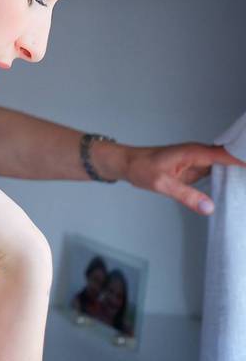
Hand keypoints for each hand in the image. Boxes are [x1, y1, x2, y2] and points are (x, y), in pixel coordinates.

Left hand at [117, 142, 245, 214]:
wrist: (127, 164)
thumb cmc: (141, 168)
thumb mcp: (161, 184)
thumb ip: (185, 195)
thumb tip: (209, 208)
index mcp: (195, 152)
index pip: (229, 154)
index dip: (245, 159)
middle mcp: (200, 154)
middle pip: (231, 157)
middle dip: (245, 165)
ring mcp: (199, 161)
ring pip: (226, 165)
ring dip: (239, 172)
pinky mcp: (196, 169)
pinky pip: (217, 172)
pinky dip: (228, 178)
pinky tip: (238, 188)